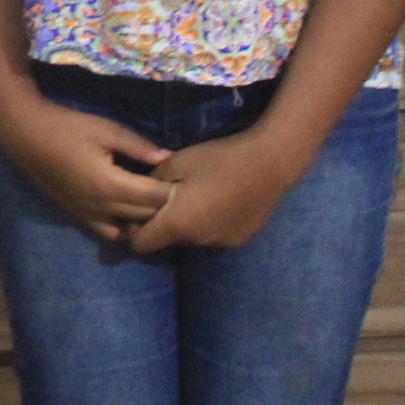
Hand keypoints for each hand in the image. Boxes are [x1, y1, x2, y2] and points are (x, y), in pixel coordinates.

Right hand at [0, 92, 173, 241]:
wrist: (26, 136)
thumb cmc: (68, 128)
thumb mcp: (106, 130)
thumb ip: (138, 147)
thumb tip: (168, 158)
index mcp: (110, 185)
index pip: (154, 198)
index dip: (174, 192)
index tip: (189, 182)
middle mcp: (101, 207)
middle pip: (145, 218)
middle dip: (165, 208)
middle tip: (181, 194)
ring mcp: (88, 216)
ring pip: (128, 233)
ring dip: (145, 223)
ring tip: (156, 206)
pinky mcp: (79, 217)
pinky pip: (109, 234)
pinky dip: (125, 229)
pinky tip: (133, 214)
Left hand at [129, 126, 310, 254]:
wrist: (271, 163)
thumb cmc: (219, 159)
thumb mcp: (176, 162)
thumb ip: (151, 182)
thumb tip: (137, 192)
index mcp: (177, 223)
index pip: (140, 245)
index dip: (132, 232)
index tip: (134, 214)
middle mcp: (197, 241)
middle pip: (166, 242)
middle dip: (160, 225)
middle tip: (165, 200)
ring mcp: (220, 243)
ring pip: (190, 240)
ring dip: (186, 226)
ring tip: (196, 198)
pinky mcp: (238, 240)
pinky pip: (212, 237)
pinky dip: (208, 225)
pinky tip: (219, 203)